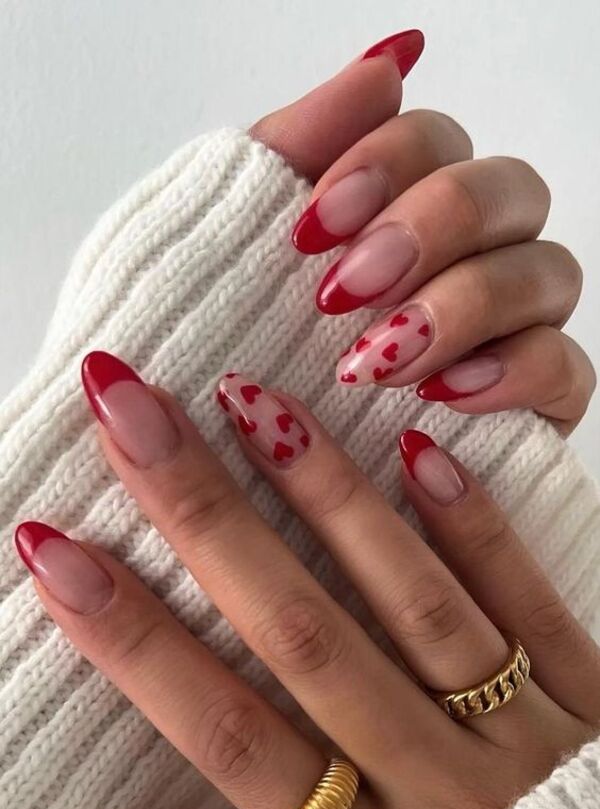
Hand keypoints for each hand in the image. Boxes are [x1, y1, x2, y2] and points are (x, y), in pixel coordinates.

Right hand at [15, 351, 599, 808]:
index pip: (231, 735)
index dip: (137, 644)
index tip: (60, 557)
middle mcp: (442, 789)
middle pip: (301, 637)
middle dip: (206, 519)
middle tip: (134, 415)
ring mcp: (526, 739)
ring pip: (411, 600)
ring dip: (325, 498)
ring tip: (252, 404)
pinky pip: (533, 604)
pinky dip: (477, 527)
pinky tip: (418, 450)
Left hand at [253, 29, 594, 432]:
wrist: (235, 477)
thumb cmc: (233, 358)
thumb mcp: (237, 249)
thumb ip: (300, 147)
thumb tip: (388, 61)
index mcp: (399, 210)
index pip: (435, 138)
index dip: (385, 163)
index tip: (309, 229)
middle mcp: (467, 257)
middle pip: (508, 190)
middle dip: (432, 227)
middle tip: (347, 291)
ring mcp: (508, 329)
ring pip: (548, 271)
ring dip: (465, 304)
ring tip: (384, 358)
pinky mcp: (529, 405)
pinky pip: (567, 368)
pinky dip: (512, 372)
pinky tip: (443, 395)